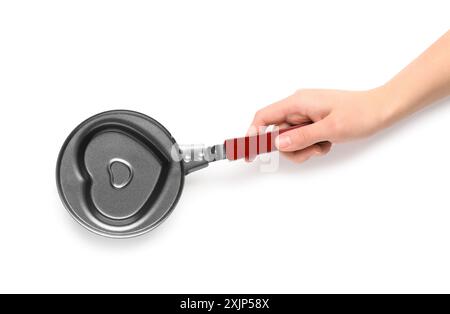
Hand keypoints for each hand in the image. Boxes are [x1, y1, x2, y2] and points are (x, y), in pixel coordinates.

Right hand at [248, 88, 389, 162]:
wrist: (382, 108)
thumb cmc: (361, 113)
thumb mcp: (330, 128)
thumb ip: (302, 137)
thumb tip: (278, 144)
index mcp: (298, 102)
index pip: (264, 116)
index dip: (253, 134)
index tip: (250, 152)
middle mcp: (298, 106)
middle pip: (277, 133)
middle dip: (291, 148)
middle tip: (311, 150)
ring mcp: (306, 114)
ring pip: (290, 139)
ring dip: (303, 148)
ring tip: (323, 145)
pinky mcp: (313, 121)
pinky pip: (302, 138)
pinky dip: (311, 145)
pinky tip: (327, 142)